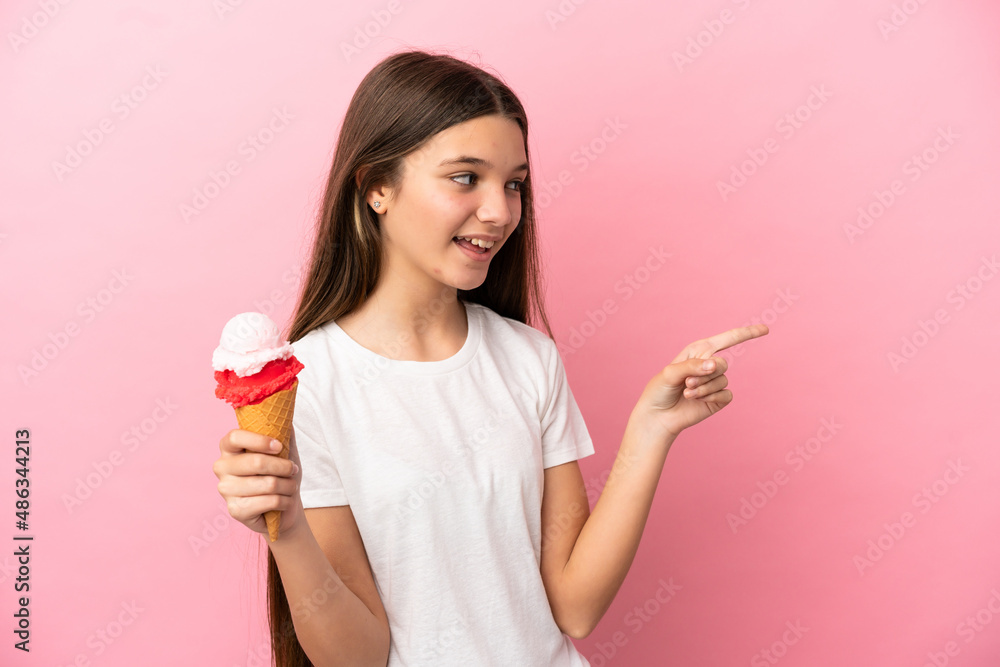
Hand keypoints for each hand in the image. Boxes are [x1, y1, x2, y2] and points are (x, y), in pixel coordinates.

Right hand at [212, 429, 304, 539]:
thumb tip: (285, 408)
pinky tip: (283, 502)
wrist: (283, 507)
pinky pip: (269, 501)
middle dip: (283, 467)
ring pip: (267, 484)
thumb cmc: (280, 474)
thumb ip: (282, 429)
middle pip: (256, 462)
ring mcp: (225, 490)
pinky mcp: (235, 510)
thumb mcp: (284, 450)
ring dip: (288, 486)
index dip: (259, 440)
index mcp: (229, 448)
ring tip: (290, 487)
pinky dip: (284, 501)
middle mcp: (222, 467)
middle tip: (293, 469)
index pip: (234, 437)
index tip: (279, 446)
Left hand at [633, 324, 768, 440]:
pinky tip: (697, 401)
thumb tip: (715, 365)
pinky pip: (726, 395)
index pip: (727, 339)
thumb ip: (692, 366)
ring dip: (704, 388)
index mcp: (698, 352)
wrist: (657, 416)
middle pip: (723, 364)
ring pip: (722, 380)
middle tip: (687, 383)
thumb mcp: (671, 372)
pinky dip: (711, 397)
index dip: (747, 333)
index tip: (766, 329)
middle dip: (704, 375)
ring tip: (687, 392)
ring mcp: (714, 383)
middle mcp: (709, 365)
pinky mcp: (718, 399)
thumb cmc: (660, 390)